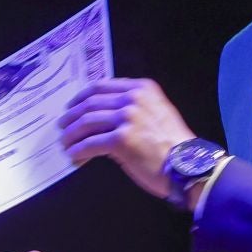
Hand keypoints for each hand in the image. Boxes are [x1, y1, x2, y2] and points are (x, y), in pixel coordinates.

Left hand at [57, 78, 195, 198]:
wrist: (188, 165)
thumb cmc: (174, 146)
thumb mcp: (157, 114)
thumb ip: (133, 109)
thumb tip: (105, 119)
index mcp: (142, 89)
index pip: (101, 86)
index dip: (81, 97)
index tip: (72, 107)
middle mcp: (133, 99)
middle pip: (89, 103)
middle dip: (71, 117)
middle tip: (63, 128)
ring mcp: (127, 118)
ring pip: (86, 122)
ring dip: (71, 135)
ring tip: (66, 144)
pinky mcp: (121, 139)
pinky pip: (90, 143)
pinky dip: (79, 151)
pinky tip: (75, 157)